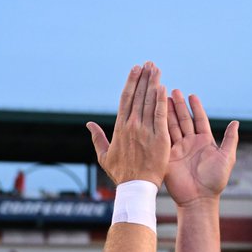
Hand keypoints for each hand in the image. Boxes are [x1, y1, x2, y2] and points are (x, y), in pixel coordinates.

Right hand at [86, 62, 169, 185]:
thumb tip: (89, 124)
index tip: (135, 69)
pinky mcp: (159, 139)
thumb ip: (97, 138)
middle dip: (143, 78)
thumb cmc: (121, 174)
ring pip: (148, 102)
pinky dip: (161, 101)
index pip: (125, 99)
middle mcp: (131, 126)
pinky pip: (160, 116)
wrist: (135, 188)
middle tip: (148, 63)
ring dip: (153, 83)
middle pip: (138, 96)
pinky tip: (163, 87)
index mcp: (119, 128)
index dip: (131, 82)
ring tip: (156, 68)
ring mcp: (145, 131)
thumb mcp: (104, 156)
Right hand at [164, 89, 238, 207]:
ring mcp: (178, 149)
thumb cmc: (215, 181)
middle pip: (183, 120)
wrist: (199, 199)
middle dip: (178, 106)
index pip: (199, 120)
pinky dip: (159, 126)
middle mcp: (190, 143)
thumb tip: (236, 122)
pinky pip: (163, 139)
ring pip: (172, 126)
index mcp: (205, 142)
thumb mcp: (226, 158)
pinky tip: (155, 115)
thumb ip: (230, 139)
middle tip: (172, 90)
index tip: (191, 95)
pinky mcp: (167, 156)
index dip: (195, 107)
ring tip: (161, 98)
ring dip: (167, 112)